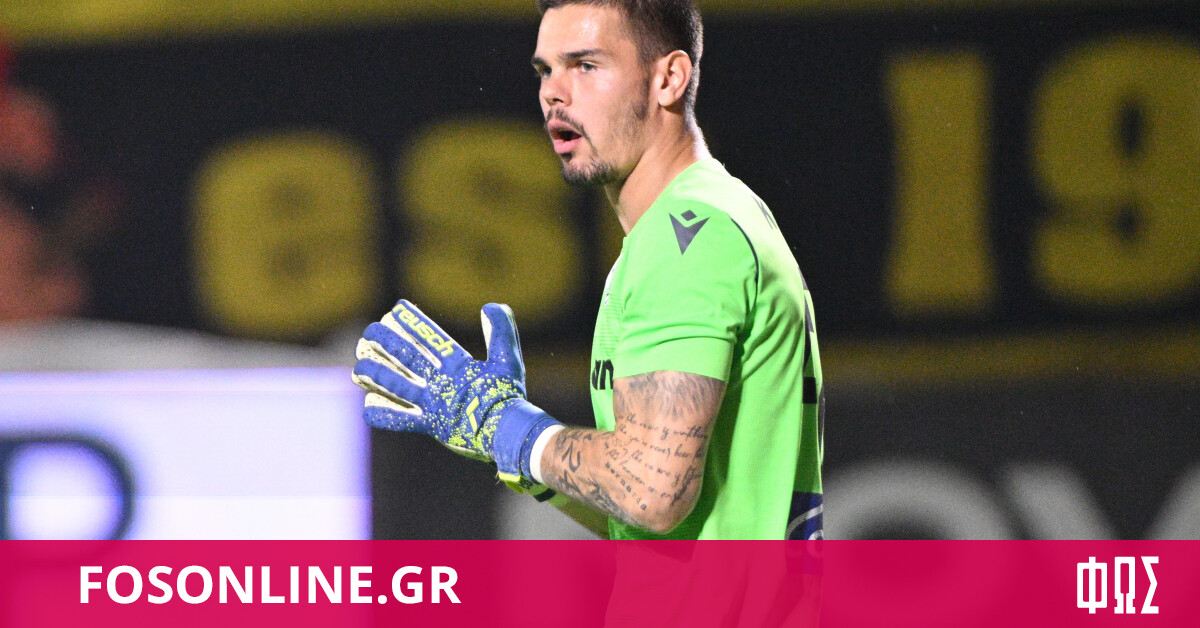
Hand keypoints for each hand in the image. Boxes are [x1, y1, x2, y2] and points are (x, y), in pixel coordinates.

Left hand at [351, 300, 560, 489]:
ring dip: (375, 374)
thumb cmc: (509, 396)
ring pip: (395, 386)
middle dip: (385, 341)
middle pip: (405, 357)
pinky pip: (399, 420)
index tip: (395, 310)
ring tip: (359, 365)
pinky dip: (382, 412)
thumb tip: (490, 306)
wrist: (508, 433)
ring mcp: (431, 405)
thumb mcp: (508, 360)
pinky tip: (368, 403)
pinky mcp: (429, 426)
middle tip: (370, 331)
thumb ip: (501, 331)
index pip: (429, 337)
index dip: (411, 321)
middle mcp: (439, 382)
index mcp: (457, 365)